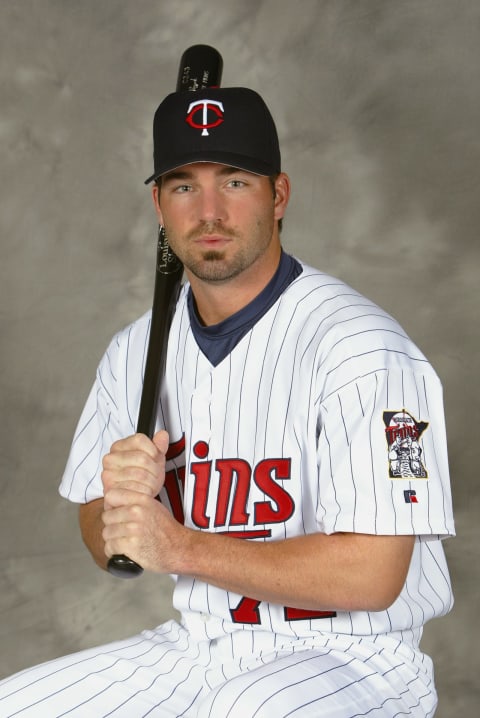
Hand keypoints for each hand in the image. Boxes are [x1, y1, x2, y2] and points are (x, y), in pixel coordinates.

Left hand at [101, 430, 180, 570]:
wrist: (177, 548)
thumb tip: (161, 435)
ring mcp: (134, 529)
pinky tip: (128, 549)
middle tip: (129, 527)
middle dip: (115, 524)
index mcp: (141, 497)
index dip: (116, 506)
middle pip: (107, 516)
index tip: (126, 512)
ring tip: (130, 538)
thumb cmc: (162, 523)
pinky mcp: (131, 546)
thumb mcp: (157, 493)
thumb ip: (154, 464)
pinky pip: (110, 547)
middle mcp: (137, 511)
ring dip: (115, 538)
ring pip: (107, 532)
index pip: (111, 496)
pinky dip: (115, 551)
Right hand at [101, 430, 168, 509]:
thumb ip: (159, 447)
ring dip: (151, 483)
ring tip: (149, 485)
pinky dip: (146, 492)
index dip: (153, 451)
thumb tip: (163, 435)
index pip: (140, 440)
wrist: (131, 500)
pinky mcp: (110, 490)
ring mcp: (109, 474)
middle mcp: (110, 458)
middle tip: (154, 476)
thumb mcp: (153, 460)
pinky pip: (136, 489)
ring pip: (141, 474)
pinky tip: (144, 493)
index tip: (154, 459)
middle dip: (155, 470)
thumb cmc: (141, 479)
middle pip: (142, 458)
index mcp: (119, 446)